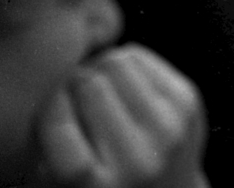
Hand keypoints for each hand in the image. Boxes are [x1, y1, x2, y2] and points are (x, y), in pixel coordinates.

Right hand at [37, 46, 206, 187]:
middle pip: (90, 86)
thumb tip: (51, 93)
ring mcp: (168, 126)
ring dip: (97, 67)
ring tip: (92, 85)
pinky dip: (124, 62)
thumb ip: (51, 148)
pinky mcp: (187, 101)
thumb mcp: (64, 184)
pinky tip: (118, 81)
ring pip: (117, 63)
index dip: (47, 107)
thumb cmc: (106, 187)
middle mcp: (137, 158)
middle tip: (67, 91)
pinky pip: (142, 58)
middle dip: (71, 81)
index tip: (45, 106)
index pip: (60, 129)